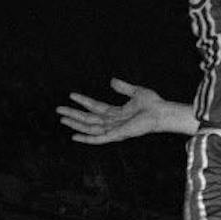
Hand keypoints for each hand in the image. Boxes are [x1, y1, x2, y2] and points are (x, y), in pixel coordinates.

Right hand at [56, 78, 190, 143]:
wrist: (162, 112)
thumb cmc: (153, 104)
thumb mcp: (136, 92)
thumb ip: (123, 87)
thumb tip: (111, 80)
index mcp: (117, 113)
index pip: (95, 107)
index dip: (83, 101)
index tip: (71, 95)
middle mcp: (114, 123)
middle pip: (89, 119)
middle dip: (73, 115)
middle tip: (58, 110)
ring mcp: (114, 130)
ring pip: (90, 128)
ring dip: (75, 124)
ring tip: (62, 119)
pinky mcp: (117, 135)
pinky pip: (99, 139)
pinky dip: (86, 138)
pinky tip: (74, 136)